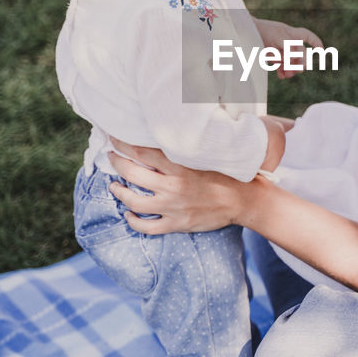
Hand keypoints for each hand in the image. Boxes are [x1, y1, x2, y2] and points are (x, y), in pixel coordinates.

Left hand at [107, 137, 258, 233]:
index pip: (141, 151)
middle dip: (117, 163)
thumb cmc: (229, 173)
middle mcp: (172, 185)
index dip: (122, 143)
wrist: (246, 200)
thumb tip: (168, 130)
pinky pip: (147, 227)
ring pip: (134, 201)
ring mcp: (173, 206)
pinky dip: (133, 221)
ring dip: (119, 192)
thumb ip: (185, 145)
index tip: (113, 138)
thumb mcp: (207, 153)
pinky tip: (128, 214)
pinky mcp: (177, 224)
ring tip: (114, 186)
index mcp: (180, 164)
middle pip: (132, 173)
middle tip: (111, 157)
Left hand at [253, 18, 322, 77]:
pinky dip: (282, 71)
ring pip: (291, 62)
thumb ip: (290, 48)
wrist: (242, 32)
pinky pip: (280, 65)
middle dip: (300, 63)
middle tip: (298, 70)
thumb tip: (297, 61)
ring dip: (291, 69)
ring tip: (288, 74)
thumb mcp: (279, 38)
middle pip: (300, 54)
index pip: (306, 36)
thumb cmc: (261, 30)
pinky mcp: (271, 56)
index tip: (321, 50)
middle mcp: (286, 41)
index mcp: (290, 33)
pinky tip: (281, 75)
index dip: (315, 42)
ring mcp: (279, 49)